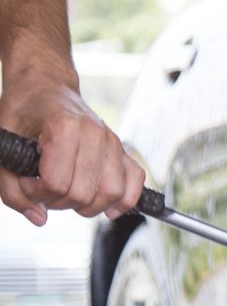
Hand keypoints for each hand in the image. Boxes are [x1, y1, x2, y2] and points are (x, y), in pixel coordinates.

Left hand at [0, 54, 144, 223]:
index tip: (26, 183)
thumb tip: (39, 218)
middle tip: (44, 191)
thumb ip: (12, 188)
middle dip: (58, 202)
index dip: (36, 193)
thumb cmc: (23, 112)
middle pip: (83, 193)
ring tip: (70, 197)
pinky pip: (135, 181)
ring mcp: (112, 141)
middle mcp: (95, 133)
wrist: (44, 86)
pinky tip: (109, 208)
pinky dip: (126, 200)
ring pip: (111, 193)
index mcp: (64, 128)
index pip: (56, 183)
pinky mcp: (122, 149)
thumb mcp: (4, 146)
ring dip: (88, 206)